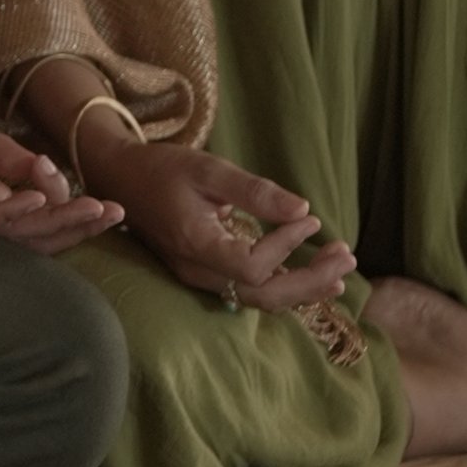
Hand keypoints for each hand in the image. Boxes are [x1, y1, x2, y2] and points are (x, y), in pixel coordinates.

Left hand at [0, 115, 125, 253]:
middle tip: (116, 215)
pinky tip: (38, 200)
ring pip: (13, 230)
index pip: (37, 215)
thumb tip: (46, 168)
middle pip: (34, 231)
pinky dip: (10, 210)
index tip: (111, 203)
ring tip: (91, 210)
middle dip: (77, 224)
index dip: (72, 212)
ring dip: (55, 222)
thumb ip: (1, 152)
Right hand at [94, 138, 356, 310]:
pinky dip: (283, 285)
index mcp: (195, 244)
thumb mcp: (207, 169)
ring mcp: (198, 277)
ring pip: (257, 299)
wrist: (119, 178)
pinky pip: (248, 290)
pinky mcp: (204, 273)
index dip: (286, 247)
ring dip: (302, 288)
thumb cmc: (162, 167)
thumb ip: (254, 191)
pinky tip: (309, 275)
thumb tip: (303, 209)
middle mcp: (197, 271)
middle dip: (309, 281)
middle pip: (262, 295)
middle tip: (346, 258)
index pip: (252, 266)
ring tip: (340, 272)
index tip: (307, 218)